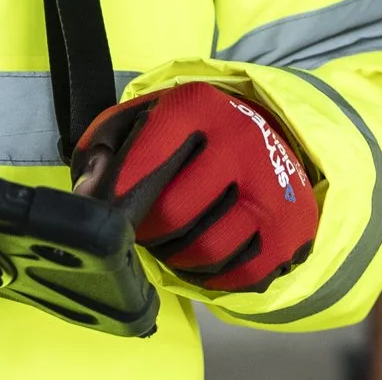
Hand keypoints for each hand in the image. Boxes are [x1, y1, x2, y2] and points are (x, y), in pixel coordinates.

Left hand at [73, 81, 318, 294]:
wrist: (269, 137)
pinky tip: (206, 252)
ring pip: (204, 251)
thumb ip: (105, 147)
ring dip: (177, 256)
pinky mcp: (292, 228)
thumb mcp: (143, 120)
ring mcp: (274, 186)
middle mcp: (242, 140)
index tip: (106, 214)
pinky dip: (211, 274)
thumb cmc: (191, 135)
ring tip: (174, 238)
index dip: (116, 197)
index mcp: (198, 105)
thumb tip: (88, 193)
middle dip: (148, 231)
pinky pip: (236, 275)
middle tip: (144, 226)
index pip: (144, 162)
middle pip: (172, 216)